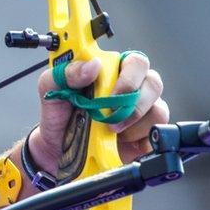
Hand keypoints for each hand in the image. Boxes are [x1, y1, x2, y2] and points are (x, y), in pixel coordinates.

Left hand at [35, 53, 167, 167]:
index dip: (130, 77)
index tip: (112, 95)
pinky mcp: (144, 136)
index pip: (136, 62)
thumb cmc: (58, 114)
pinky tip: (120, 142)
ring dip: (133, 125)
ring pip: (158, 111)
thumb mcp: (52, 88)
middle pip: (154, 84)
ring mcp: (141, 113)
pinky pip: (155, 135)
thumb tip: (92, 66)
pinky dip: (139, 141)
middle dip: (134, 104)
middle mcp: (132, 88)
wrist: (56, 148)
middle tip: (111, 118)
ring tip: (110, 132)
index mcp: (113, 71)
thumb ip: (67, 72)